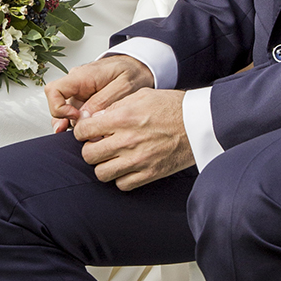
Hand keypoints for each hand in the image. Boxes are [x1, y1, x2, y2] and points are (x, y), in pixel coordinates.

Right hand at [46, 53, 153, 132]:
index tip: (75, 117)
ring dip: (76, 126)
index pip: (54, 90)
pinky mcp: (86, 102)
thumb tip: (84, 118)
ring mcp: (80, 94)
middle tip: (82, 133)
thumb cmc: (132, 71)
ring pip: (67, 114)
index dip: (59, 108)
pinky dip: (83, 126)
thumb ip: (103, 101)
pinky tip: (93, 132)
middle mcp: (76, 85)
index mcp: (82, 76)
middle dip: (67, 123)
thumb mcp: (123, 85)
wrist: (139, 66)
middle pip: (57, 106)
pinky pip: (77, 116)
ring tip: (91, 135)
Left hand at [74, 88, 194, 191]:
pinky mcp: (150, 174)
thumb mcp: (141, 96)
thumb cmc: (171, 107)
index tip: (87, 132)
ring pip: (102, 173)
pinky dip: (120, 178)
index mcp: (123, 118)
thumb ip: (115, 106)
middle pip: (89, 154)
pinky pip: (122, 184)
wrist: (198, 123)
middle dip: (90, 149)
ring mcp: (138, 159)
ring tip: (110, 158)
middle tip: (98, 145)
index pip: (84, 130)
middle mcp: (128, 140)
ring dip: (103, 166)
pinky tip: (125, 168)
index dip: (82, 131)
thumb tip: (95, 118)